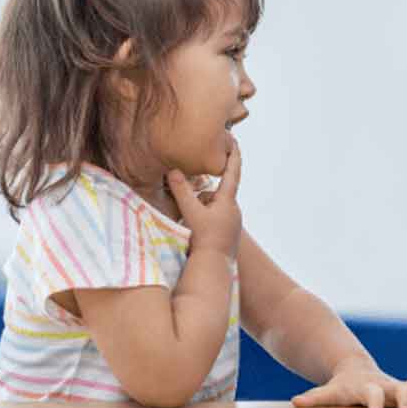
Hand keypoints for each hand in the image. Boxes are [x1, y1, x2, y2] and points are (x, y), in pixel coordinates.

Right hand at [168, 139, 242, 258]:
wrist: (215, 267)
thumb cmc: (206, 240)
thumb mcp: (192, 213)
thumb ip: (182, 191)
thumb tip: (172, 170)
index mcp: (227, 201)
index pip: (232, 171)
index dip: (233, 155)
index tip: (233, 140)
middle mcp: (232, 209)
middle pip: (213, 192)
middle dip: (200, 195)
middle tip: (190, 206)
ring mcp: (230, 222)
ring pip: (209, 207)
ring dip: (198, 210)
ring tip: (191, 224)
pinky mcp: (225, 232)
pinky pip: (210, 219)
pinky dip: (201, 220)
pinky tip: (195, 232)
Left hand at [291, 364, 406, 407]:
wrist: (356, 370)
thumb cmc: (343, 387)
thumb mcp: (329, 392)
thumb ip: (315, 398)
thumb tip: (295, 403)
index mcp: (367, 387)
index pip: (371, 392)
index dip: (374, 400)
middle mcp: (387, 385)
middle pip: (401, 387)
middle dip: (406, 398)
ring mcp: (400, 386)